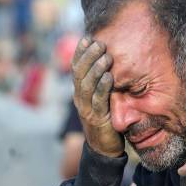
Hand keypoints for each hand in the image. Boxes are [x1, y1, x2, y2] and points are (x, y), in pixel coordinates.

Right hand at [72, 37, 123, 157]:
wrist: (104, 148)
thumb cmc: (106, 119)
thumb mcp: (101, 98)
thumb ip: (101, 83)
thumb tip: (108, 61)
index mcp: (79, 91)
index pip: (76, 68)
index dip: (80, 52)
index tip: (87, 37)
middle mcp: (79, 98)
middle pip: (80, 73)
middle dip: (88, 56)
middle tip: (99, 43)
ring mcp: (86, 108)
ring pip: (87, 85)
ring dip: (96, 69)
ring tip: (106, 56)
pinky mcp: (97, 118)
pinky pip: (98, 100)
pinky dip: (103, 87)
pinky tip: (110, 77)